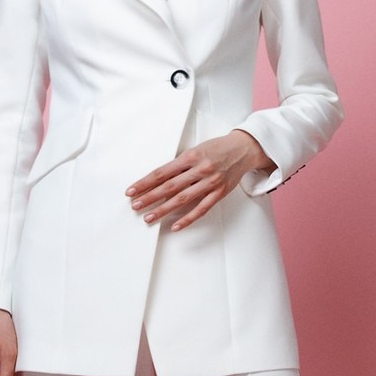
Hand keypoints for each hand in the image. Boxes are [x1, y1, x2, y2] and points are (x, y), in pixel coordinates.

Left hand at [126, 131, 273, 231]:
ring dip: (163, 209)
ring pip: (182, 199)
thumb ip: (179, 165)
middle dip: (149, 197)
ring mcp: (210, 183)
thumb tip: (158, 179)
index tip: (132, 190)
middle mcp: (200, 170)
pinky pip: (201, 209)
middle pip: (169, 187)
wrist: (242, 149)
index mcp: (190, 156)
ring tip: (149, 217)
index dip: (145, 182)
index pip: (162, 172)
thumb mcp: (195, 150)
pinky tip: (176, 226)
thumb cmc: (217, 149)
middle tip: (135, 205)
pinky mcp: (219, 193)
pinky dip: (188, 219)